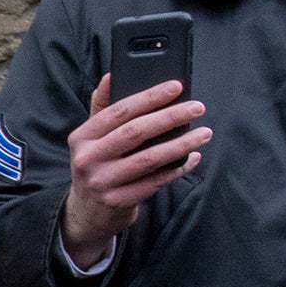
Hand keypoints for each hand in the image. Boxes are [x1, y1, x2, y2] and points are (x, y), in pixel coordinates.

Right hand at [60, 75, 209, 266]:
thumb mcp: (91, 136)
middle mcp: (88, 159)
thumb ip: (102, 107)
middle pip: (136, 133)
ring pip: (149, 159)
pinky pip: (155, 182)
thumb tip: (112, 75)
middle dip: (171, 117)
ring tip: (204, 133)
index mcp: (82, 137)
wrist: (87, 211)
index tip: (177, 86)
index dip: (150, 97)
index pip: (119, 111)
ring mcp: (102, 182)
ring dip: (181, 144)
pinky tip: (193, 158)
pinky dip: (177, 169)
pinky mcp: (118, 201)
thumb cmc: (96, 164)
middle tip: (197, 108)